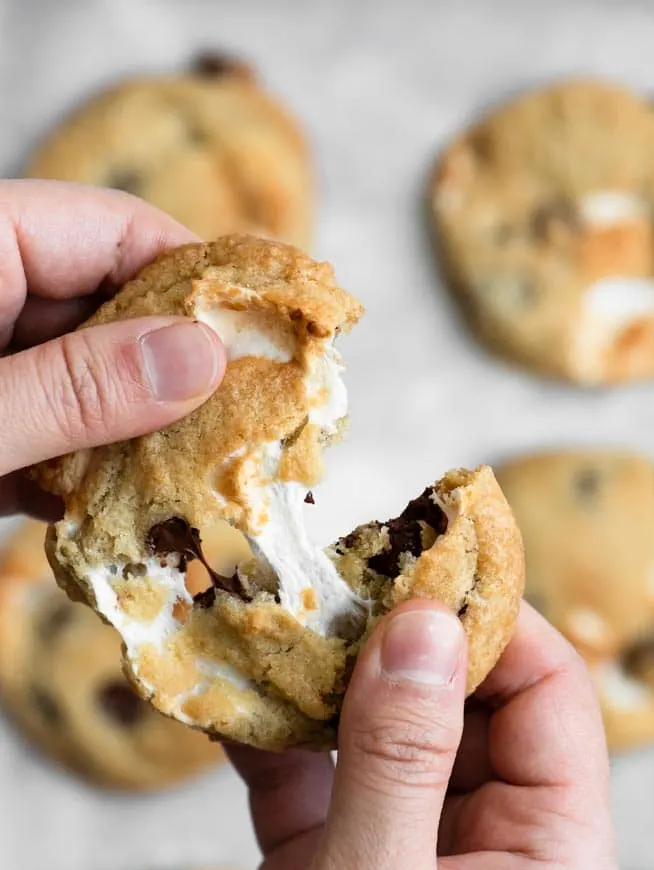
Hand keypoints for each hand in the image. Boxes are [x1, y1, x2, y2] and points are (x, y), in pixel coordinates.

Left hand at [0, 179, 226, 518]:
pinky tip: (101, 513)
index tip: (268, 337)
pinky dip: (70, 472)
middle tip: (242, 428)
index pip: (116, 229)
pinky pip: (42, 427)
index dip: (199, 279)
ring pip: (81, 377)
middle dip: (171, 374)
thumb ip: (75, 388)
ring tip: (184, 484)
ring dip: (125, 437)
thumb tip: (204, 359)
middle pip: (108, 307)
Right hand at [209, 601, 622, 869]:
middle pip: (465, 702)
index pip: (549, 697)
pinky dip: (277, 737)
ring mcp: (413, 851)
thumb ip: (401, 759)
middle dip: (398, 641)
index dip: (495, 620)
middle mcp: (491, 845)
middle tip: (332, 577)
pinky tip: (231, 697)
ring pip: (386, 730)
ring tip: (276, 620)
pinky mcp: (341, 865)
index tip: (424, 557)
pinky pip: (318, 774)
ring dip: (328, 680)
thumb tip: (425, 624)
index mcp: (547, 858)